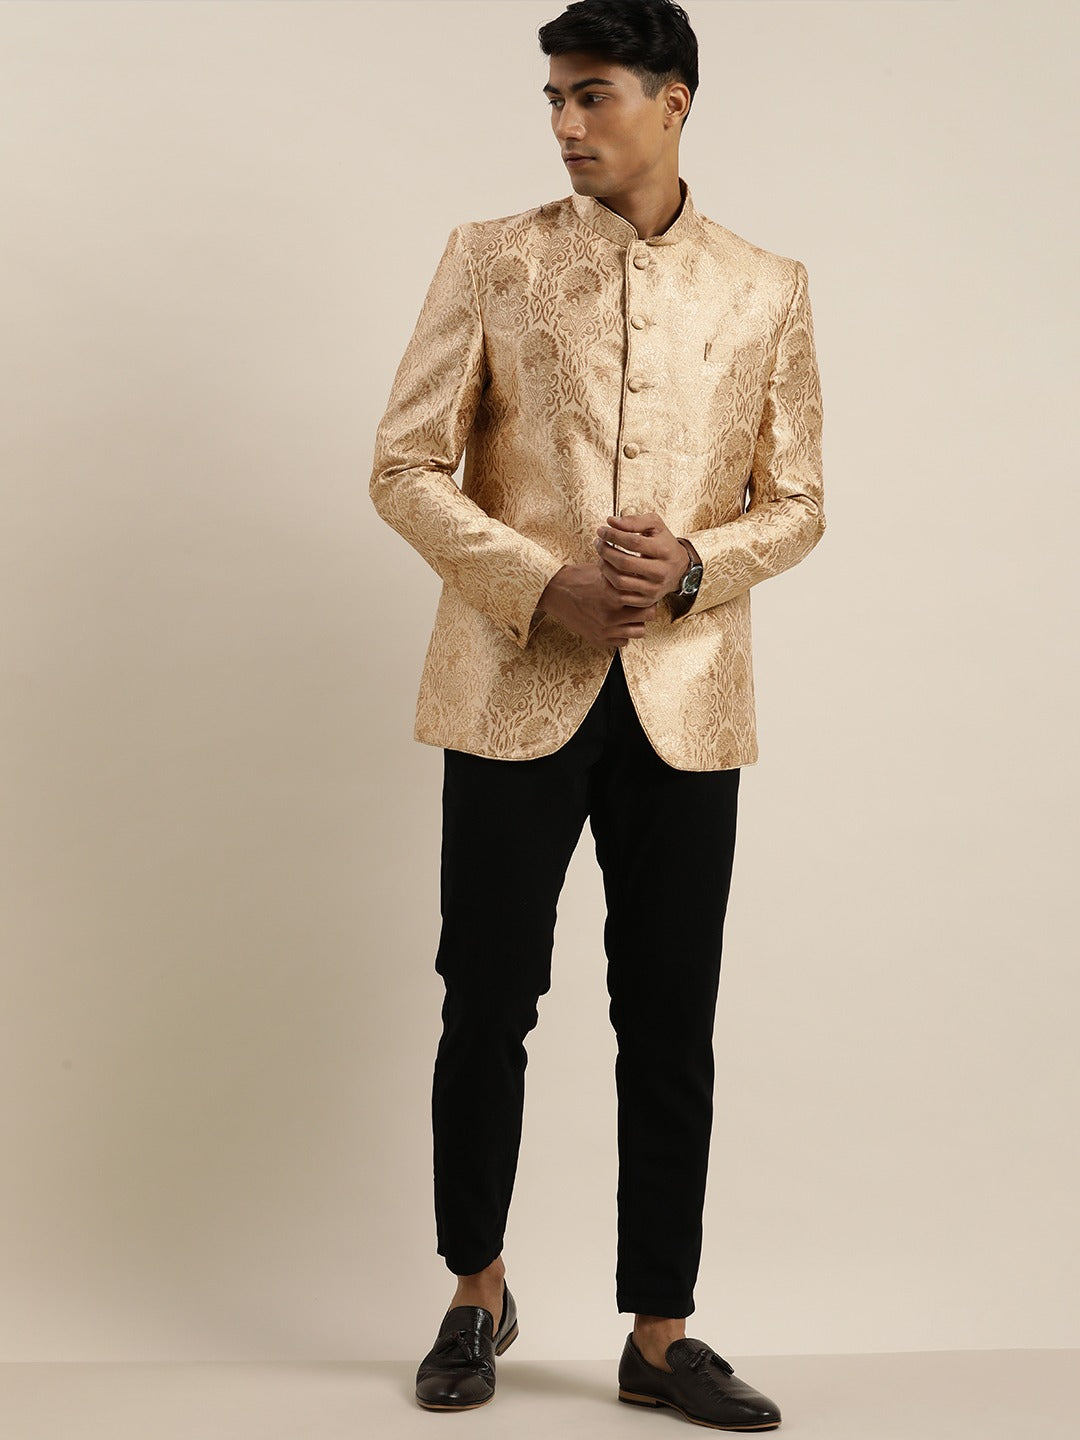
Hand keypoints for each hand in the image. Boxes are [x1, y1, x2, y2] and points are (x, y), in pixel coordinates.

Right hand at [536, 563, 657, 648]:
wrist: (554, 591)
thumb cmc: (578, 578)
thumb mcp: (604, 571)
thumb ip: (624, 576)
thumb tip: (643, 574)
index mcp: (614, 596)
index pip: (648, 602)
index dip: (649, 596)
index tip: (645, 593)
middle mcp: (611, 616)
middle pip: (647, 618)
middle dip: (646, 610)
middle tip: (641, 604)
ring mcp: (605, 630)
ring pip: (638, 632)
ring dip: (636, 623)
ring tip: (629, 615)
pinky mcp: (598, 639)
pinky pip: (622, 642)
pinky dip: (622, 634)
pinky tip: (616, 624)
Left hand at [594, 513, 687, 603]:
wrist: (679, 569)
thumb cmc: (663, 543)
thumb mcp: (655, 526)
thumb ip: (634, 521)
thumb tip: (610, 521)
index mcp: (665, 550)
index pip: (633, 542)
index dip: (613, 536)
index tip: (601, 531)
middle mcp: (661, 572)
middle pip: (624, 563)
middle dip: (605, 551)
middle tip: (598, 543)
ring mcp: (654, 589)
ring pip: (620, 581)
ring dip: (604, 568)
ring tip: (601, 557)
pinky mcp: (647, 601)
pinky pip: (620, 597)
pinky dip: (608, 584)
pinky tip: (607, 572)